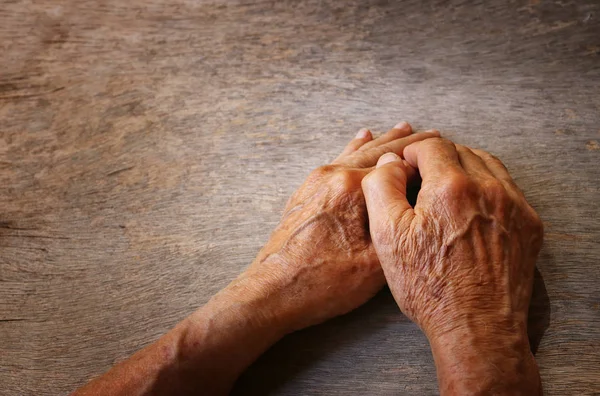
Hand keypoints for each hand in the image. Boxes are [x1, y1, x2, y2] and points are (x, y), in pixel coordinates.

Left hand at [222, 122, 439, 332]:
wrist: (273, 292)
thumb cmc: (323, 282)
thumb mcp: (375, 263)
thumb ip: (396, 223)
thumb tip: (411, 196)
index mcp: (352, 188)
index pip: (398, 164)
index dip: (423, 158)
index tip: (444, 149)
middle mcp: (333, 176)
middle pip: (377, 152)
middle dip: (406, 143)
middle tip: (431, 133)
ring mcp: (315, 181)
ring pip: (356, 153)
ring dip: (382, 143)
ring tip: (401, 129)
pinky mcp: (305, 191)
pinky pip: (337, 161)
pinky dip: (355, 149)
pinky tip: (360, 140)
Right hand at [362, 138, 543, 394]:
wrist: (477, 327)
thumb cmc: (429, 286)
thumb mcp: (387, 237)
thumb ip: (381, 188)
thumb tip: (389, 162)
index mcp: (450, 187)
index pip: (431, 146)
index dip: (412, 153)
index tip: (404, 167)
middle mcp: (487, 188)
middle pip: (460, 151)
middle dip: (437, 159)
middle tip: (421, 180)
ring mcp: (513, 205)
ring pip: (487, 165)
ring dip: (464, 168)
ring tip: (445, 190)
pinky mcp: (528, 223)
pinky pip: (507, 188)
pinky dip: (487, 187)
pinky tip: (471, 207)